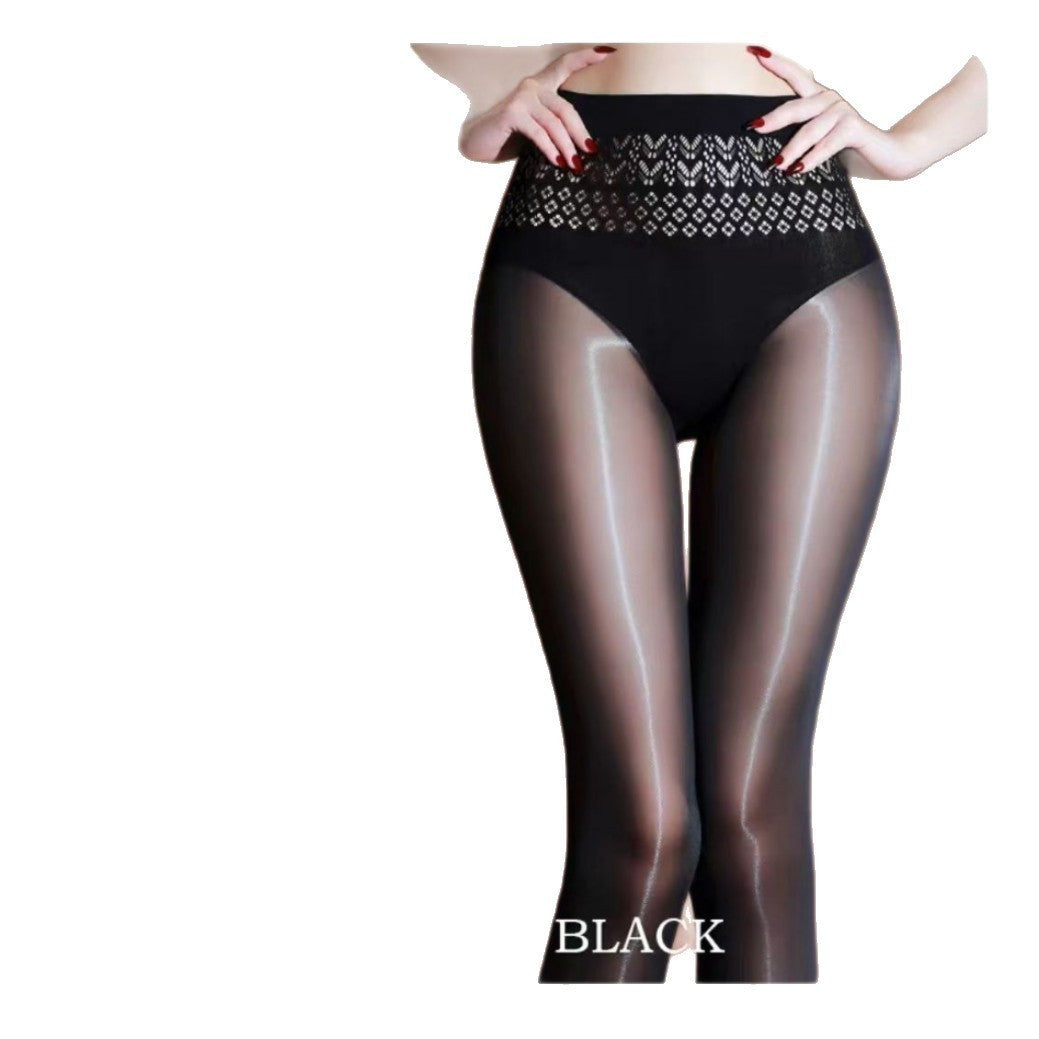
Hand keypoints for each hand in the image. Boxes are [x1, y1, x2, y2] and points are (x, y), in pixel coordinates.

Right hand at [458, 45, 615, 165]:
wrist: (477, 144)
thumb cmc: (507, 139)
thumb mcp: (536, 130)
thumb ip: (554, 129)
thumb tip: (583, 149)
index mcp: (540, 87)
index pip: (565, 65)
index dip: (586, 57)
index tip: (607, 52)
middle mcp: (532, 87)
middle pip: (566, 108)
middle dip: (580, 132)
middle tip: (591, 152)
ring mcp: (522, 98)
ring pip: (555, 123)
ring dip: (567, 146)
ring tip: (576, 166)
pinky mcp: (513, 112)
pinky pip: (539, 132)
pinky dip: (551, 149)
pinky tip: (558, 162)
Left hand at [746, 47, 920, 179]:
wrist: (888, 157)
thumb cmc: (848, 150)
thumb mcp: (818, 142)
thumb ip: (799, 138)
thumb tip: (767, 155)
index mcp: (818, 99)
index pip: (794, 76)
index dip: (774, 63)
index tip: (752, 51)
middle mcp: (829, 100)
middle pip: (795, 107)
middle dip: (773, 118)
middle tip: (752, 127)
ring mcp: (843, 111)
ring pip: (809, 130)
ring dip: (791, 150)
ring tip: (775, 166)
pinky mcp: (853, 127)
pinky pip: (827, 143)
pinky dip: (811, 158)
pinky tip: (798, 170)